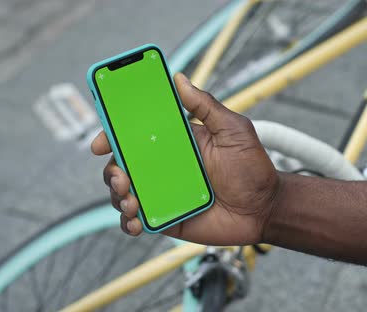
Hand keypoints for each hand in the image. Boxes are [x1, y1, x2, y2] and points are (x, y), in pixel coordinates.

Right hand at [91, 73, 279, 244]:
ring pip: (124, 193)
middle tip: (121, 175)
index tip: (101, 140)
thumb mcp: (234, 130)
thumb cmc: (253, 168)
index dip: (113, 134)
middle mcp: (164, 166)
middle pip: (122, 164)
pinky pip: (137, 221)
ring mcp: (163, 193)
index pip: (136, 134)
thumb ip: (206, 106)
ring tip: (131, 200)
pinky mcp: (166, 218)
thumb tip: (179, 78)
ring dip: (117, 196)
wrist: (265, 208)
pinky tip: (134, 221)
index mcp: (176, 142)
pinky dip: (127, 222)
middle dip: (112, 169)